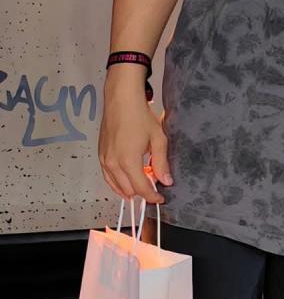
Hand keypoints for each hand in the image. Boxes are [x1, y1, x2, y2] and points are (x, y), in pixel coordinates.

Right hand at [98, 68, 171, 203]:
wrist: (121, 100)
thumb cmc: (141, 116)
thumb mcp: (158, 138)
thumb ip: (161, 162)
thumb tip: (166, 181)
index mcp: (128, 162)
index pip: (141, 188)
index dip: (152, 196)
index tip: (161, 198)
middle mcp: (112, 164)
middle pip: (127, 190)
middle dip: (142, 193)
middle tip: (154, 190)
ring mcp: (104, 160)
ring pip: (115, 186)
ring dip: (128, 190)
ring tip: (142, 189)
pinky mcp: (100, 155)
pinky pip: (107, 177)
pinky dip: (117, 183)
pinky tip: (125, 181)